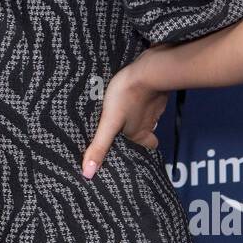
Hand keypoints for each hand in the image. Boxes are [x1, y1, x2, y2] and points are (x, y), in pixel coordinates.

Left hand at [81, 55, 168, 177]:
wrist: (149, 69)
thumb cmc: (127, 96)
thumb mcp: (109, 123)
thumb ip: (99, 146)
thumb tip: (88, 173)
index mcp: (140, 134)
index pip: (147, 148)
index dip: (141, 151)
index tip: (132, 153)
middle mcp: (149, 122)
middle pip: (147, 133)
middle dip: (138, 133)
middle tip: (125, 132)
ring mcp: (154, 105)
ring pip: (147, 115)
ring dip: (137, 115)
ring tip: (122, 113)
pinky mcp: (153, 89)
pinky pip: (147, 98)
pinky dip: (140, 98)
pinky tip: (130, 94)